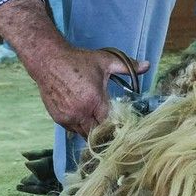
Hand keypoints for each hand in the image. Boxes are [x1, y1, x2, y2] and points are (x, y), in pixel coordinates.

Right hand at [24, 46, 148, 135]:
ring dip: (93, 132)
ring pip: (84, 134)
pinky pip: (73, 130)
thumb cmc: (78, 61)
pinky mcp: (58, 119)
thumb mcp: (105, 61)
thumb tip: (148, 65)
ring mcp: (67, 117)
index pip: (110, 124)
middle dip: (106, 133)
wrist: (48, 61)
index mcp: (94, 100)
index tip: (124, 126)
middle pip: (97, 134)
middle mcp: (80, 112)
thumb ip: (128, 67)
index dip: (118, 126)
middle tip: (114, 130)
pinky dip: (81, 127)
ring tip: (101, 126)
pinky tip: (87, 119)